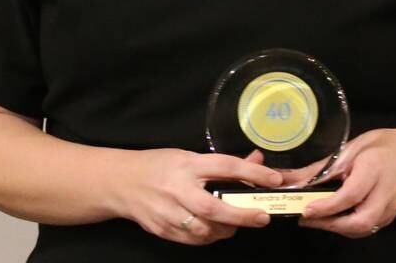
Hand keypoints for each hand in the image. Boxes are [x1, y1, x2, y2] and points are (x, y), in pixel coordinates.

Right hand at [109, 148, 281, 244]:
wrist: (120, 183)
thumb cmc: (159, 164)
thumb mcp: (189, 156)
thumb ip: (222, 163)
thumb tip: (257, 162)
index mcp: (187, 164)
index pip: (226, 167)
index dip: (253, 173)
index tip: (274, 179)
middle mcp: (178, 189)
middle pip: (216, 207)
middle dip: (243, 215)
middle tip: (263, 216)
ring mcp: (169, 213)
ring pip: (206, 229)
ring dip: (227, 229)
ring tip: (238, 222)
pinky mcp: (163, 230)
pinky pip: (194, 239)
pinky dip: (210, 236)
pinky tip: (216, 229)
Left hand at [297, 128, 395, 237]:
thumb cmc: (379, 147)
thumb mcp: (350, 149)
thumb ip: (321, 168)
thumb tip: (290, 180)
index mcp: (374, 169)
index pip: (351, 194)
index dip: (328, 205)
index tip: (307, 208)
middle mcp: (384, 193)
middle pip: (359, 221)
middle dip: (330, 224)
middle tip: (306, 218)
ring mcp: (389, 209)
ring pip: (362, 230)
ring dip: (336, 228)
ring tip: (314, 219)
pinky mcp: (388, 218)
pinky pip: (366, 229)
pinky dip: (347, 227)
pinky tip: (332, 219)